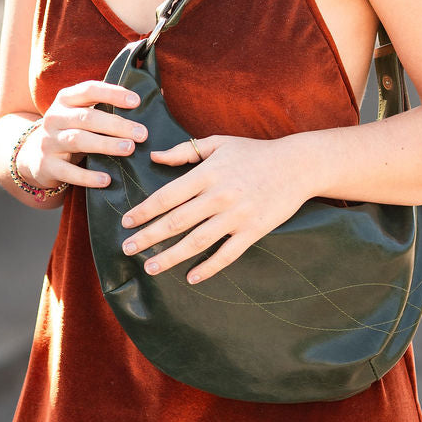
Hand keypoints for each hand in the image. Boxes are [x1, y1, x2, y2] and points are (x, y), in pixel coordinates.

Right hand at [19, 81, 148, 191]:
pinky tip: (107, 179)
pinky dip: (88, 176)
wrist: (35, 157)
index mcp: (66, 99)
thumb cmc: (72, 130)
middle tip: (142, 133)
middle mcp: (55, 117)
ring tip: (130, 149)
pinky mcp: (47, 166)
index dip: (112, 94)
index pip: (89, 89)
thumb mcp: (84, 114)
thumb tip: (158, 91)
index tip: (136, 101)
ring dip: (106, 145)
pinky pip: (69, 172)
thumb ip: (111, 105)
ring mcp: (48, 141)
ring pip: (79, 140)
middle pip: (87, 117)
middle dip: (117, 125)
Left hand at [119, 134, 309, 283]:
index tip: (126, 222)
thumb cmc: (253, 152)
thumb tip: (155, 157)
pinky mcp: (253, 231)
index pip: (168, 196)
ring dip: (171, 257)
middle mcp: (218, 196)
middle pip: (176, 221)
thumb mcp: (218, 144)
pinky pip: (227, 254)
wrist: (295, 165)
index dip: (144, 211)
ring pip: (196, 242)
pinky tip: (191, 277)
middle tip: (127, 249)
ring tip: (150, 268)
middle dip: (148, 237)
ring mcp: (236, 216)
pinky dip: (208, 267)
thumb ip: (184, 151)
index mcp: (207, 173)